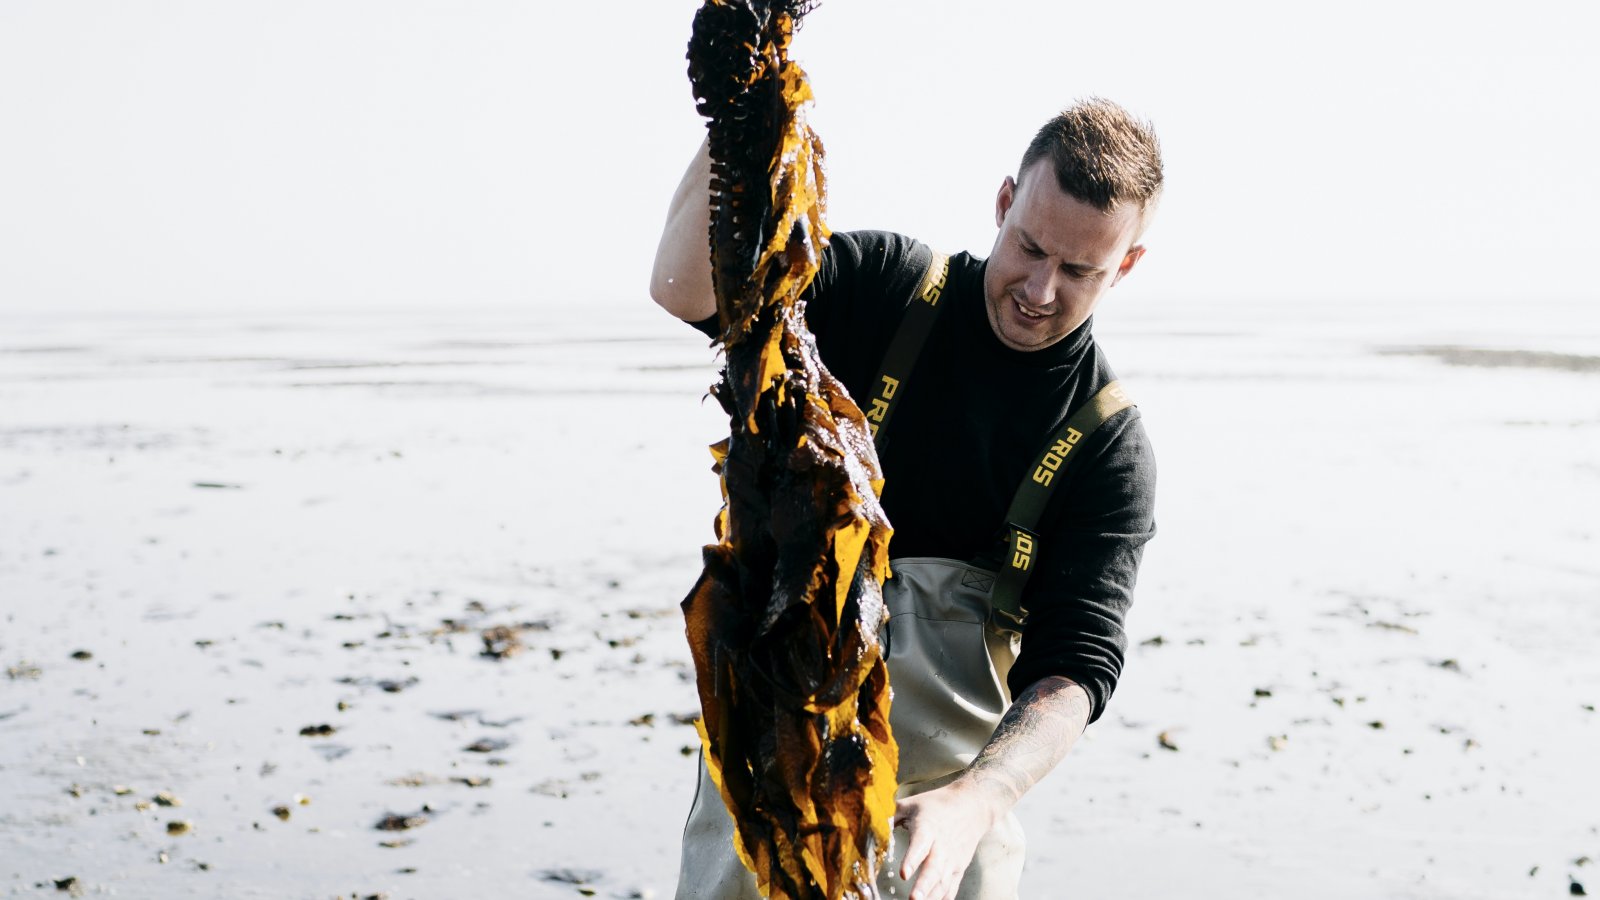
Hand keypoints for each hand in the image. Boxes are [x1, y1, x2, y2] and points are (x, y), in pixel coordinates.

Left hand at [893, 781, 998, 899]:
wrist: (972, 807)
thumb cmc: (937, 805)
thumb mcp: (913, 804)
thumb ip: (891, 816)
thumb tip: (871, 826)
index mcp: (928, 828)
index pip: (921, 845)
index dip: (912, 859)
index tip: (904, 873)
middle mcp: (941, 847)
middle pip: (934, 869)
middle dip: (923, 886)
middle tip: (913, 899)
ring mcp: (952, 860)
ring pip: (942, 882)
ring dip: (931, 897)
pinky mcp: (958, 869)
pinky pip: (951, 888)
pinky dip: (942, 899)